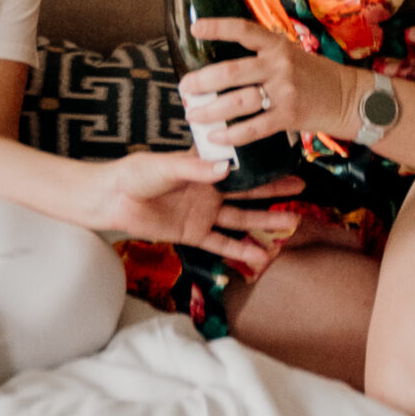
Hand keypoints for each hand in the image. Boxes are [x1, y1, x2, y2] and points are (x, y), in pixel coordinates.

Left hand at [92, 147, 304, 275]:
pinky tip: (261, 256)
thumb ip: (194, 168)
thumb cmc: (136, 174)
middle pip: (247, 191)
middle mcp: (208, 190)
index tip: (285, 159)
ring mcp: (203, 213)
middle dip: (274, 190)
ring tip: (290, 222)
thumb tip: (225, 168)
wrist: (114, 200)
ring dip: (264, 221)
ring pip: (241, 218)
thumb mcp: (165, 166)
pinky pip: (222, 244)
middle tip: (300, 188)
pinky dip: (240, 250)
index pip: (238, 165)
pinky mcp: (194, 234)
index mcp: (203, 167)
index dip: (260, 164)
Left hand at [184, 18, 359, 148]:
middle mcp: (279, 64)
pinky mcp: (289, 116)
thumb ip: (263, 55)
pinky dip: (232, 135)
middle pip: (231, 71)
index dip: (218, 27)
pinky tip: (216, 138)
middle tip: (184, 89)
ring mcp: (284, 91)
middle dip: (202, 81)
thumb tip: (225, 63)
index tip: (195, 28)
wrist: (348, 97)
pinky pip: (254, 128)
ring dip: (211, 110)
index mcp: (277, 45)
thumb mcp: (291, 54)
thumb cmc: (314, 75)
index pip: (243, 30)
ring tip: (193, 115)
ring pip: (239, 102)